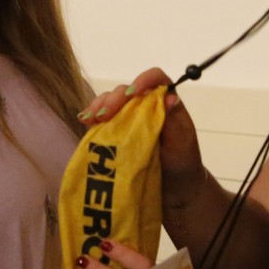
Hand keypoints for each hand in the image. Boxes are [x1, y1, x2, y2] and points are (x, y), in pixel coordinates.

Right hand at [77, 68, 205, 185]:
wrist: (175, 189)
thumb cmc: (183, 162)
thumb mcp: (182, 141)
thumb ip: (173, 119)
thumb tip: (169, 97)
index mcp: (165, 103)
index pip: (156, 80)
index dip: (144, 80)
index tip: (134, 92)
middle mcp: (144, 106)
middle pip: (127, 90)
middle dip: (114, 98)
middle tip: (104, 114)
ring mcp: (128, 118)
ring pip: (110, 101)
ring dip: (99, 106)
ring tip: (92, 119)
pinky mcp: (114, 132)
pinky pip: (100, 119)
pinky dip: (92, 117)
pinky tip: (86, 122)